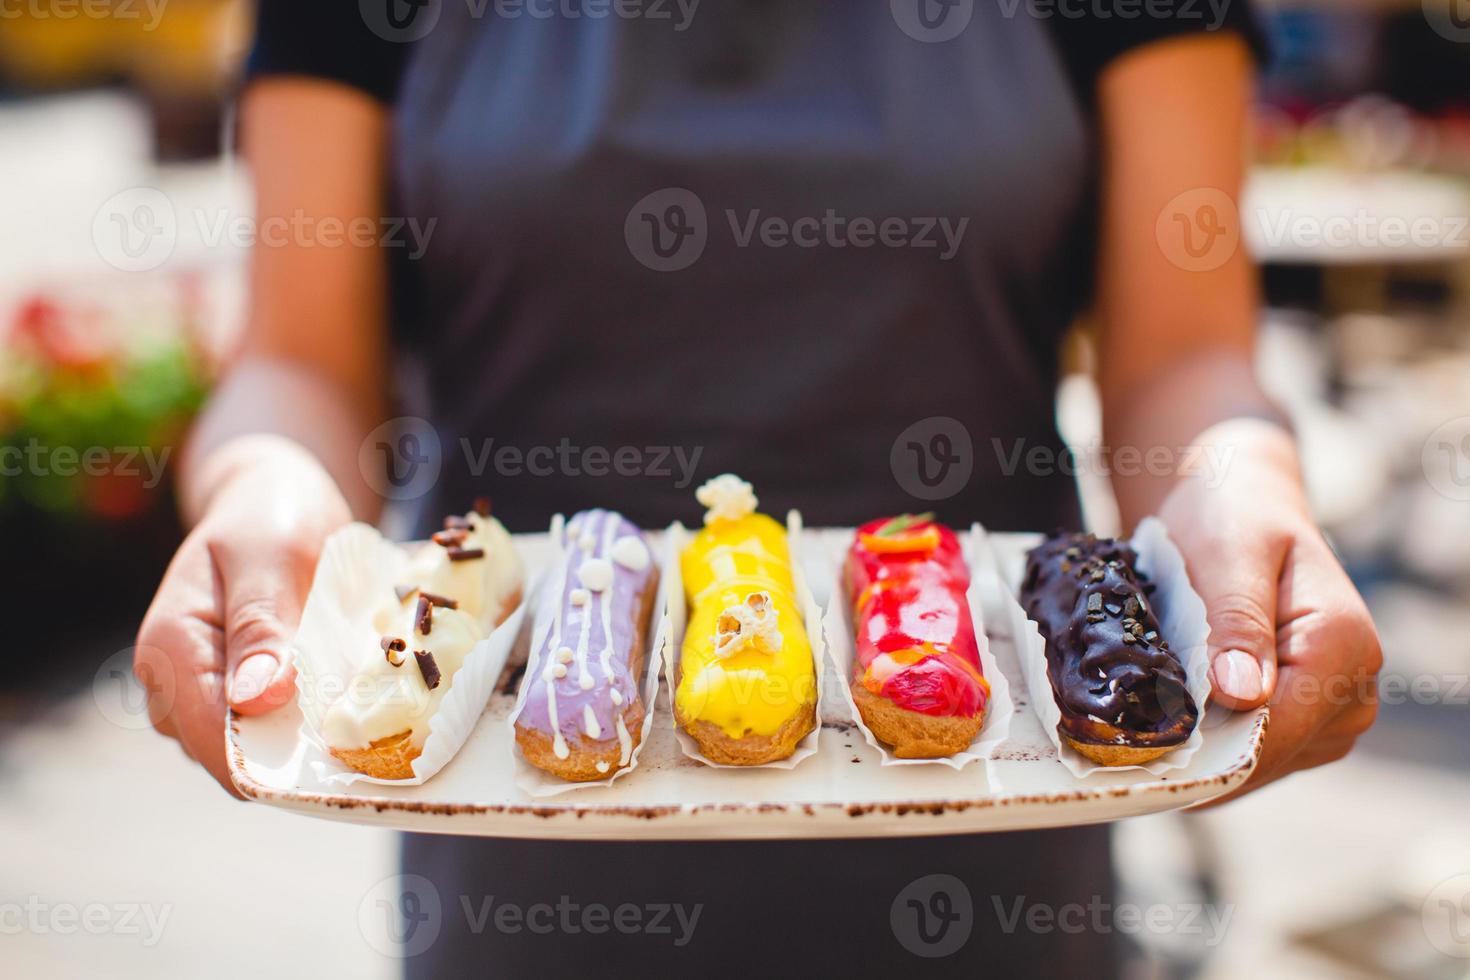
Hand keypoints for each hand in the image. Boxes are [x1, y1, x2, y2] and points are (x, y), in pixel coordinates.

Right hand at [135, 437, 351, 795]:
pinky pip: (270, 730)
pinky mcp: (232, 693)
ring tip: (358, 701)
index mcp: (170, 649)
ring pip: (255, 752)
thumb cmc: (271, 516)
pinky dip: (307, 722)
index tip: (343, 752)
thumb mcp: (274, 558)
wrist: (271, 498)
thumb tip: (255, 702)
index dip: (277, 763)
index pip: (215, 745)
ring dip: (306, 738)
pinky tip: (344, 697)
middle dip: (297, 752)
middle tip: (364, 719)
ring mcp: (200, 691)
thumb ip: (263, 628)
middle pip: (235, 759)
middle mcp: (172, 682)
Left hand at [1158, 420, 1382, 800]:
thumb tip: (1241, 695)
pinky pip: (1250, 754)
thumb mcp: (1229, 554)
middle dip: (1193, 753)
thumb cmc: (1232, 516)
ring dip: (1196, 749)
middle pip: (1263, 759)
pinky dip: (1205, 741)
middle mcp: (1353, 691)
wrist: (1240, 503)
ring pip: (1254, 766)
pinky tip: (1166, 718)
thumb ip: (1237, 623)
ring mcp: (1332, 714)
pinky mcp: (1306, 723)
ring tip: (1143, 716)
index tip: (1137, 755)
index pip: (1273, 734)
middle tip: (1120, 738)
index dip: (1204, 753)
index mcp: (1342, 647)